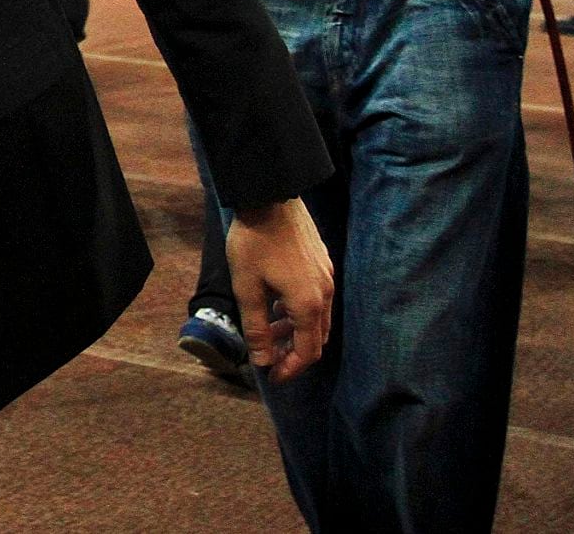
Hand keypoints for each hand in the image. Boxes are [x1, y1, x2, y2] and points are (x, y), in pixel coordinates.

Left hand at [225, 197, 332, 381]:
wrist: (270, 197)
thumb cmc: (254, 242)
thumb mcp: (247, 288)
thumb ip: (257, 329)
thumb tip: (263, 361)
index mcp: (308, 305)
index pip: (308, 352)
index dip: (290, 369)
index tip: (271, 375)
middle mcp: (325, 294)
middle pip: (316, 338)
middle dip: (293, 352)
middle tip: (269, 355)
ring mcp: (327, 277)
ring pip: (316, 318)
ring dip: (294, 330)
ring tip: (268, 330)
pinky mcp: (322, 263)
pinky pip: (316, 299)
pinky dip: (298, 311)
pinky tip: (276, 303)